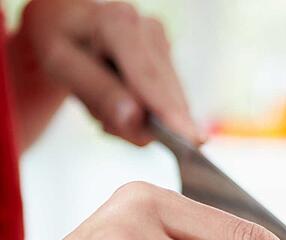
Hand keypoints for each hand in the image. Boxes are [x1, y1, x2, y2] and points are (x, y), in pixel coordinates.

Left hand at [15, 0, 201, 144]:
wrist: (69, 19)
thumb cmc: (61, 41)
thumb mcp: (60, 65)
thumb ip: (97, 92)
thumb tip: (135, 119)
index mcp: (118, 25)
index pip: (148, 79)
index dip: (169, 111)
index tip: (191, 139)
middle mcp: (148, 29)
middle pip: (163, 94)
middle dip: (144, 123)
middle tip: (105, 124)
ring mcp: (163, 42)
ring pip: (169, 100)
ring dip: (141, 116)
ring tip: (105, 102)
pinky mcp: (169, 54)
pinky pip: (167, 97)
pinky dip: (146, 108)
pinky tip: (123, 97)